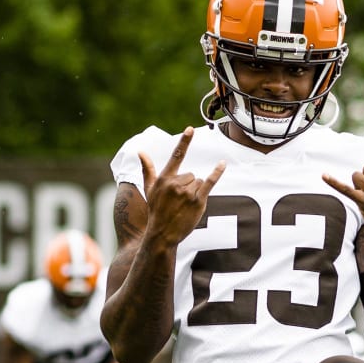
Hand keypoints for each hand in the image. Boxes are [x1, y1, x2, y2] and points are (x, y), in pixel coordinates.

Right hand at [140, 127, 225, 247]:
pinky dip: (216, 173)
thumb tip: (140, 151)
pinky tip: (222, 164)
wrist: (162, 233)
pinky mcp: (198, 201)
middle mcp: (176, 184)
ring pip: (198, 182)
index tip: (190, 129)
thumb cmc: (156, 210)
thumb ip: (148, 169)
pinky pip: (209, 182)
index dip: (184, 142)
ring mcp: (187, 192)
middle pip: (190, 174)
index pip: (176, 156)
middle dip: (187, 186)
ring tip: (184, 205)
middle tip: (178, 201)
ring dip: (194, 192)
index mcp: (164, 179)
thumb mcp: (150, 189)